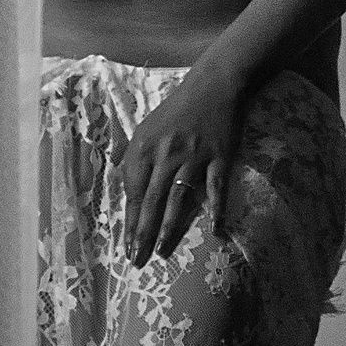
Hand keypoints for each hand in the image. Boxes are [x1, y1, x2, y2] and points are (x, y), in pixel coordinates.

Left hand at [119, 65, 244, 264]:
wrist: (214, 84)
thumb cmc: (178, 108)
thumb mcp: (147, 127)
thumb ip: (136, 157)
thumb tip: (127, 189)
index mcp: (144, 147)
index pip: (133, 192)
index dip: (129, 221)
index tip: (126, 246)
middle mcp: (166, 154)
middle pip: (150, 201)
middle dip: (142, 234)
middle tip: (138, 260)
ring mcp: (193, 157)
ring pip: (177, 199)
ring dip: (168, 228)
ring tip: (161, 251)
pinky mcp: (219, 157)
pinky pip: (216, 188)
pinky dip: (217, 210)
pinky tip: (215, 231)